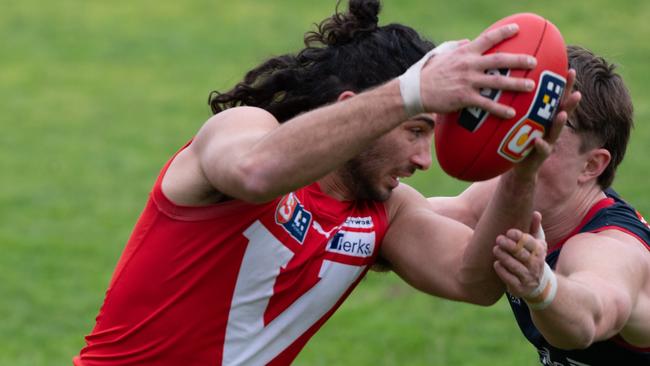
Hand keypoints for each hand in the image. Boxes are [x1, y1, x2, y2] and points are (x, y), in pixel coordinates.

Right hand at [420, 23, 536, 117]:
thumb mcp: (442, 54)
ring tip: (530, 86)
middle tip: (533, 61)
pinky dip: (500, 109)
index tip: (518, 28)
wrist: (416, 91)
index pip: (488, 39)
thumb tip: (469, 40)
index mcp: (465, 52)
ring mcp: (468, 82)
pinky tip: (511, 113)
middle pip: (499, 60)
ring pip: (497, 82)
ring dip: (516, 84)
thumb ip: (457, 46)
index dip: (504, 32)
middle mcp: (469, 65)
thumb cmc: (429, 72)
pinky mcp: (464, 98)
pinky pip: (486, 104)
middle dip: (519, 60)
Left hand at [493, 221, 547, 298]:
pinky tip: (496, 264)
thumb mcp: (536, 243)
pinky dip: (502, 271)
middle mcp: (536, 265)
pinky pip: (509, 279)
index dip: (519, 236)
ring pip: (514, 266)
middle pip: (521, 253)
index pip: (530, 242)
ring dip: (503, 257)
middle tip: (498, 239)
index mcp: (540, 251)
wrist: (537, 285)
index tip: (509, 231)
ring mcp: (528, 277)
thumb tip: (536, 213)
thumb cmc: (532, 257)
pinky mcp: (519, 288)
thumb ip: (535, 228)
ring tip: (495, 249)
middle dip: (508, 245)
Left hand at [512, 69, 581, 177]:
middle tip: (577, 92)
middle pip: (562, 113)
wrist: (521, 167)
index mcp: (546, 118)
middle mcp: (550, 129)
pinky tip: (538, 141)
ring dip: (559, 123)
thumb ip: (522, 105)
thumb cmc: (521, 139)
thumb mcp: (522, 120)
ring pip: (555, 132)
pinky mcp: (539, 156)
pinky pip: (540, 150)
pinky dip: (541, 145)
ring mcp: (547, 142)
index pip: (558, 100)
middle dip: (570, 103)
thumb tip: (515, 80)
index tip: (571, 70)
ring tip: (562, 115)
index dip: (566, 86)